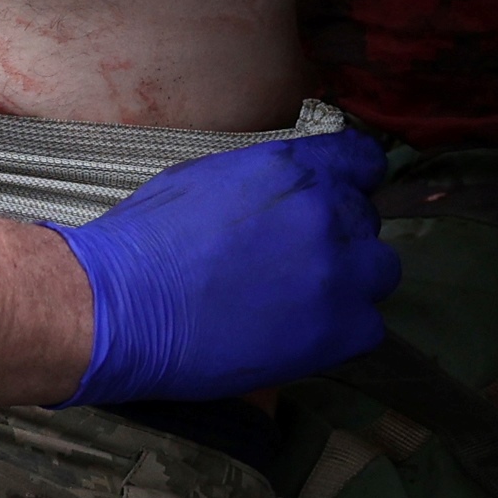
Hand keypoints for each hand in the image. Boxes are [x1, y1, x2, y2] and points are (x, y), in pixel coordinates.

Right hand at [41, 127, 396, 405]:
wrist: (116, 307)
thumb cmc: (141, 243)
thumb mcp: (203, 179)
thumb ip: (262, 181)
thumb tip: (284, 191)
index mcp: (291, 167)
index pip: (363, 161)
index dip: (351, 183)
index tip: (336, 203)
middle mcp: (325, 211)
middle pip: (367, 220)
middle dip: (338, 238)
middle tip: (293, 265)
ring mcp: (337, 272)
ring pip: (381, 271)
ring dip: (352, 284)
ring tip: (304, 302)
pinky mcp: (337, 329)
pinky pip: (370, 327)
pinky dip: (343, 333)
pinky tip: (301, 335)